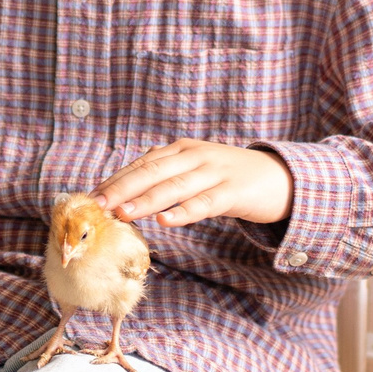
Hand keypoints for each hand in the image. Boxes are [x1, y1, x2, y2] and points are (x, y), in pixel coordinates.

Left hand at [99, 140, 294, 228]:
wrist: (281, 177)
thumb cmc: (229, 177)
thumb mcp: (195, 169)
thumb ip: (165, 175)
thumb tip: (125, 193)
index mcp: (180, 149)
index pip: (141, 164)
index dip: (116, 180)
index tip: (91, 197)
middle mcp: (194, 155)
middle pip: (151, 172)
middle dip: (121, 189)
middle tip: (97, 206)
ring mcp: (214, 172)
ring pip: (173, 187)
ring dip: (145, 201)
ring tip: (122, 213)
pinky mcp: (232, 192)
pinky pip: (203, 203)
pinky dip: (182, 212)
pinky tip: (164, 222)